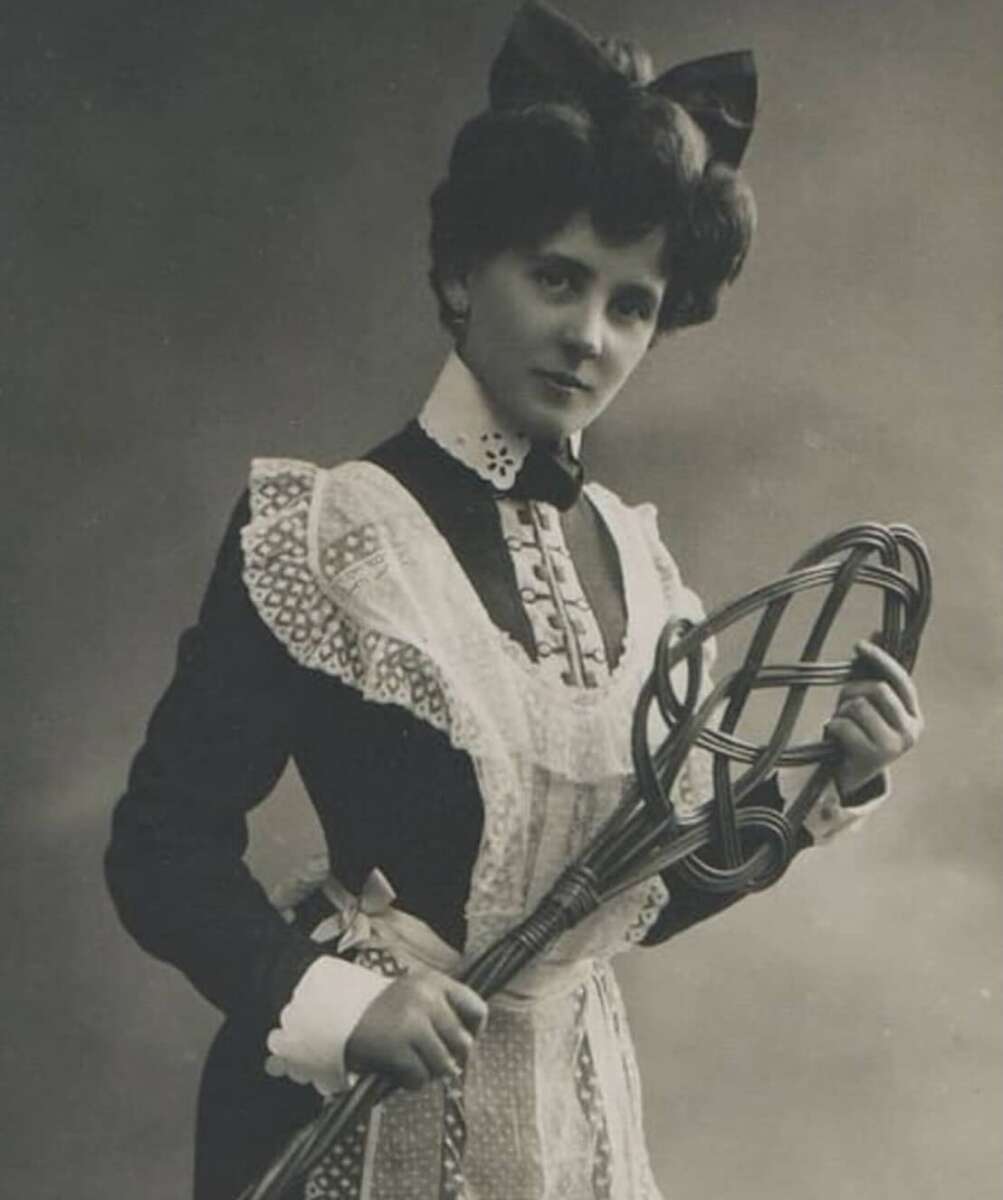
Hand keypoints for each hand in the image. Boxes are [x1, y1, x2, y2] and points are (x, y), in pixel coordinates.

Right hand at [345, 969, 487, 1090]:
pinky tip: (400, 1071)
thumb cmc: (385, 1010)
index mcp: (435, 982)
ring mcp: (411, 1022)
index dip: (474, 1031)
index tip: (460, 1039)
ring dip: (431, 1072)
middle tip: (434, 1059)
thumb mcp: (418, 995)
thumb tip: (470, 1047)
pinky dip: (412, 1081)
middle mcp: (426, 998)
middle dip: (452, 1058)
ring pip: (444, 1064)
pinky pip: (420, 1078)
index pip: (477, 1009)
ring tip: (415, 1063)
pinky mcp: (396, 1047)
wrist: (339, 1014)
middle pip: (464, 1043)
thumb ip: (445, 1011)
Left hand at [825, 638, 923, 797]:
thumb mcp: (869, 701)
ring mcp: (893, 745)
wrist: (848, 773)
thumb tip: (877, 632)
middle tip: (843, 704)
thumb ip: (874, 672)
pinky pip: (843, 724)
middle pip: (877, 689)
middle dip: (853, 690)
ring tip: (842, 724)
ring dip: (842, 711)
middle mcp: (911, 731)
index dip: (880, 659)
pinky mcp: (872, 756)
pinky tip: (837, 738)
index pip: (901, 680)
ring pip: (858, 705)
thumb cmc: (859, 730)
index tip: (859, 644)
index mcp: (915, 716)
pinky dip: (833, 727)